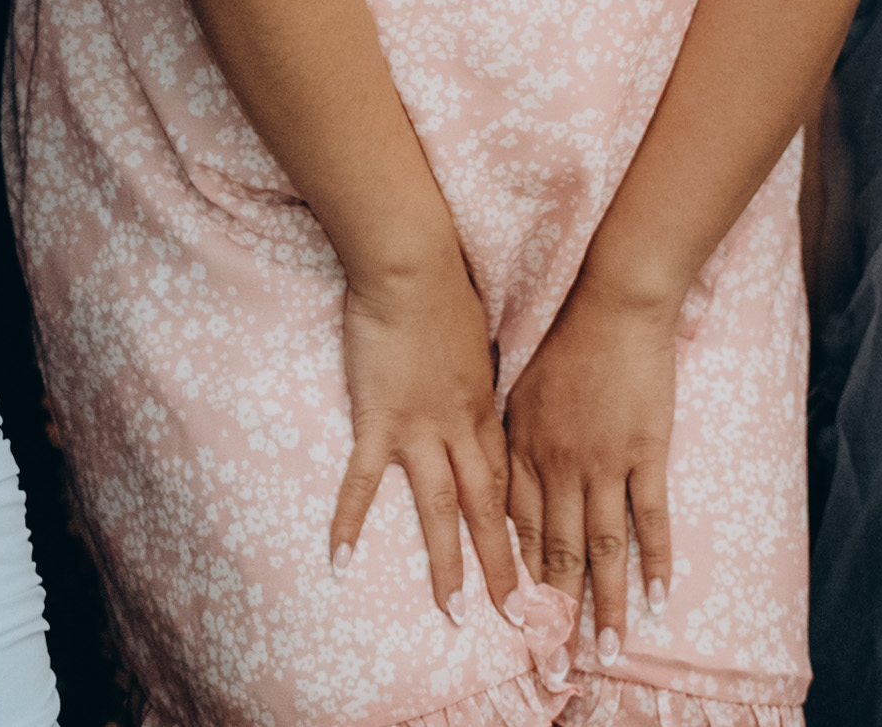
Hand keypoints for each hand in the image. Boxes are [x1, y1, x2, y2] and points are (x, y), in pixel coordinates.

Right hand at [331, 253, 522, 619]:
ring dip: (449, 562)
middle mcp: (460, 429)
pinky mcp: (378, 420)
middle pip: (489, 510)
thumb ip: (481, 375)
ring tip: (455, 613)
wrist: (413, 262)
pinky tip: (339, 562)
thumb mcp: (480, 337)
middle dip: (506, 567)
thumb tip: (483, 389)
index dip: (525, 530)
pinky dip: (351, 522)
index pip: (510, 484)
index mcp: (487, 411)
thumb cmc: (446, 288)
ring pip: (441, 508)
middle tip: (523, 619)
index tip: (541, 568)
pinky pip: (363, 482)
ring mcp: (419, 429)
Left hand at [503, 278, 684, 643]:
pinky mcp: (645, 451)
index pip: (517, 536)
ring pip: (601, 549)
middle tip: (558, 667)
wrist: (614, 302)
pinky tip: (658, 598)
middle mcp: (558, 468)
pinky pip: (649, 517)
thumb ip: (510, 443)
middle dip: (556, 617)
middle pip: (556, 557)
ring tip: (609, 653)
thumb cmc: (565, 342)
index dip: (520, 585)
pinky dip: (655, 560)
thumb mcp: (518, 392)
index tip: (520, 630)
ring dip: (605, 605)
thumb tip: (498, 485)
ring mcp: (603, 463)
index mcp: (523, 454)